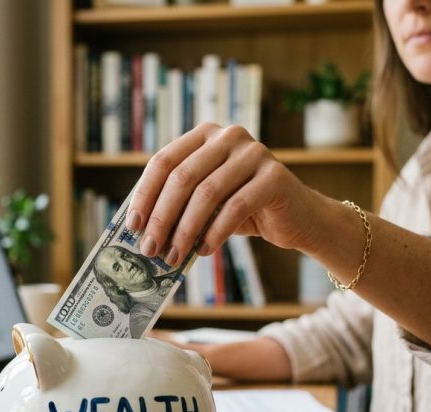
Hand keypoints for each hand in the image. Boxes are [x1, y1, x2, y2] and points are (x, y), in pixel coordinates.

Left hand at [127, 122, 319, 265]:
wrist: (297, 218)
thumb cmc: (243, 210)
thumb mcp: (206, 202)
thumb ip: (178, 204)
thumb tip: (140, 230)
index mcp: (205, 136)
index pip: (163, 161)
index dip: (145, 195)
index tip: (133, 227)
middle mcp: (228, 136)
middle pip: (182, 177)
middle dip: (162, 217)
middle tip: (150, 249)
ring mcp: (254, 152)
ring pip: (207, 194)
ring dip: (185, 230)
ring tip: (174, 256)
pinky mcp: (274, 176)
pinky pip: (235, 208)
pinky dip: (214, 233)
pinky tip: (203, 251)